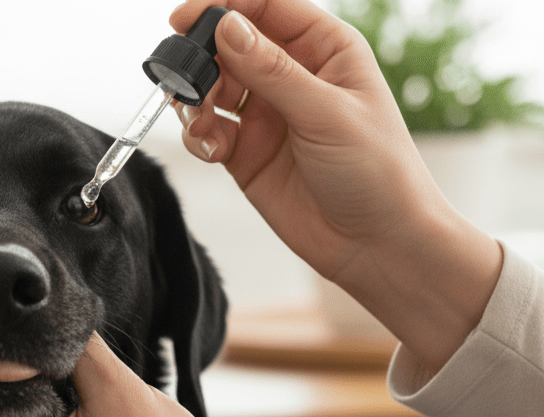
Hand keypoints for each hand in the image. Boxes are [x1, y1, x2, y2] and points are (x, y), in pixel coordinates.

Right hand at [171, 0, 501, 372]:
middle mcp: (293, 78)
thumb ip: (272, 70)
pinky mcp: (246, 155)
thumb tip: (226, 26)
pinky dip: (198, 134)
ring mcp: (267, 116)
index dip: (226, 6)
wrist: (377, 245)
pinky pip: (208, 131)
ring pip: (213, 88)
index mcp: (326, 51)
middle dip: (203, 58)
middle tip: (187, 79)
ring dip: (197, 99)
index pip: (268, 9)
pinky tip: (208, 147)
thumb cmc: (377, 172)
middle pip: (231, 46)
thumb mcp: (326, 112)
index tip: (188, 16)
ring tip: (203, 122)